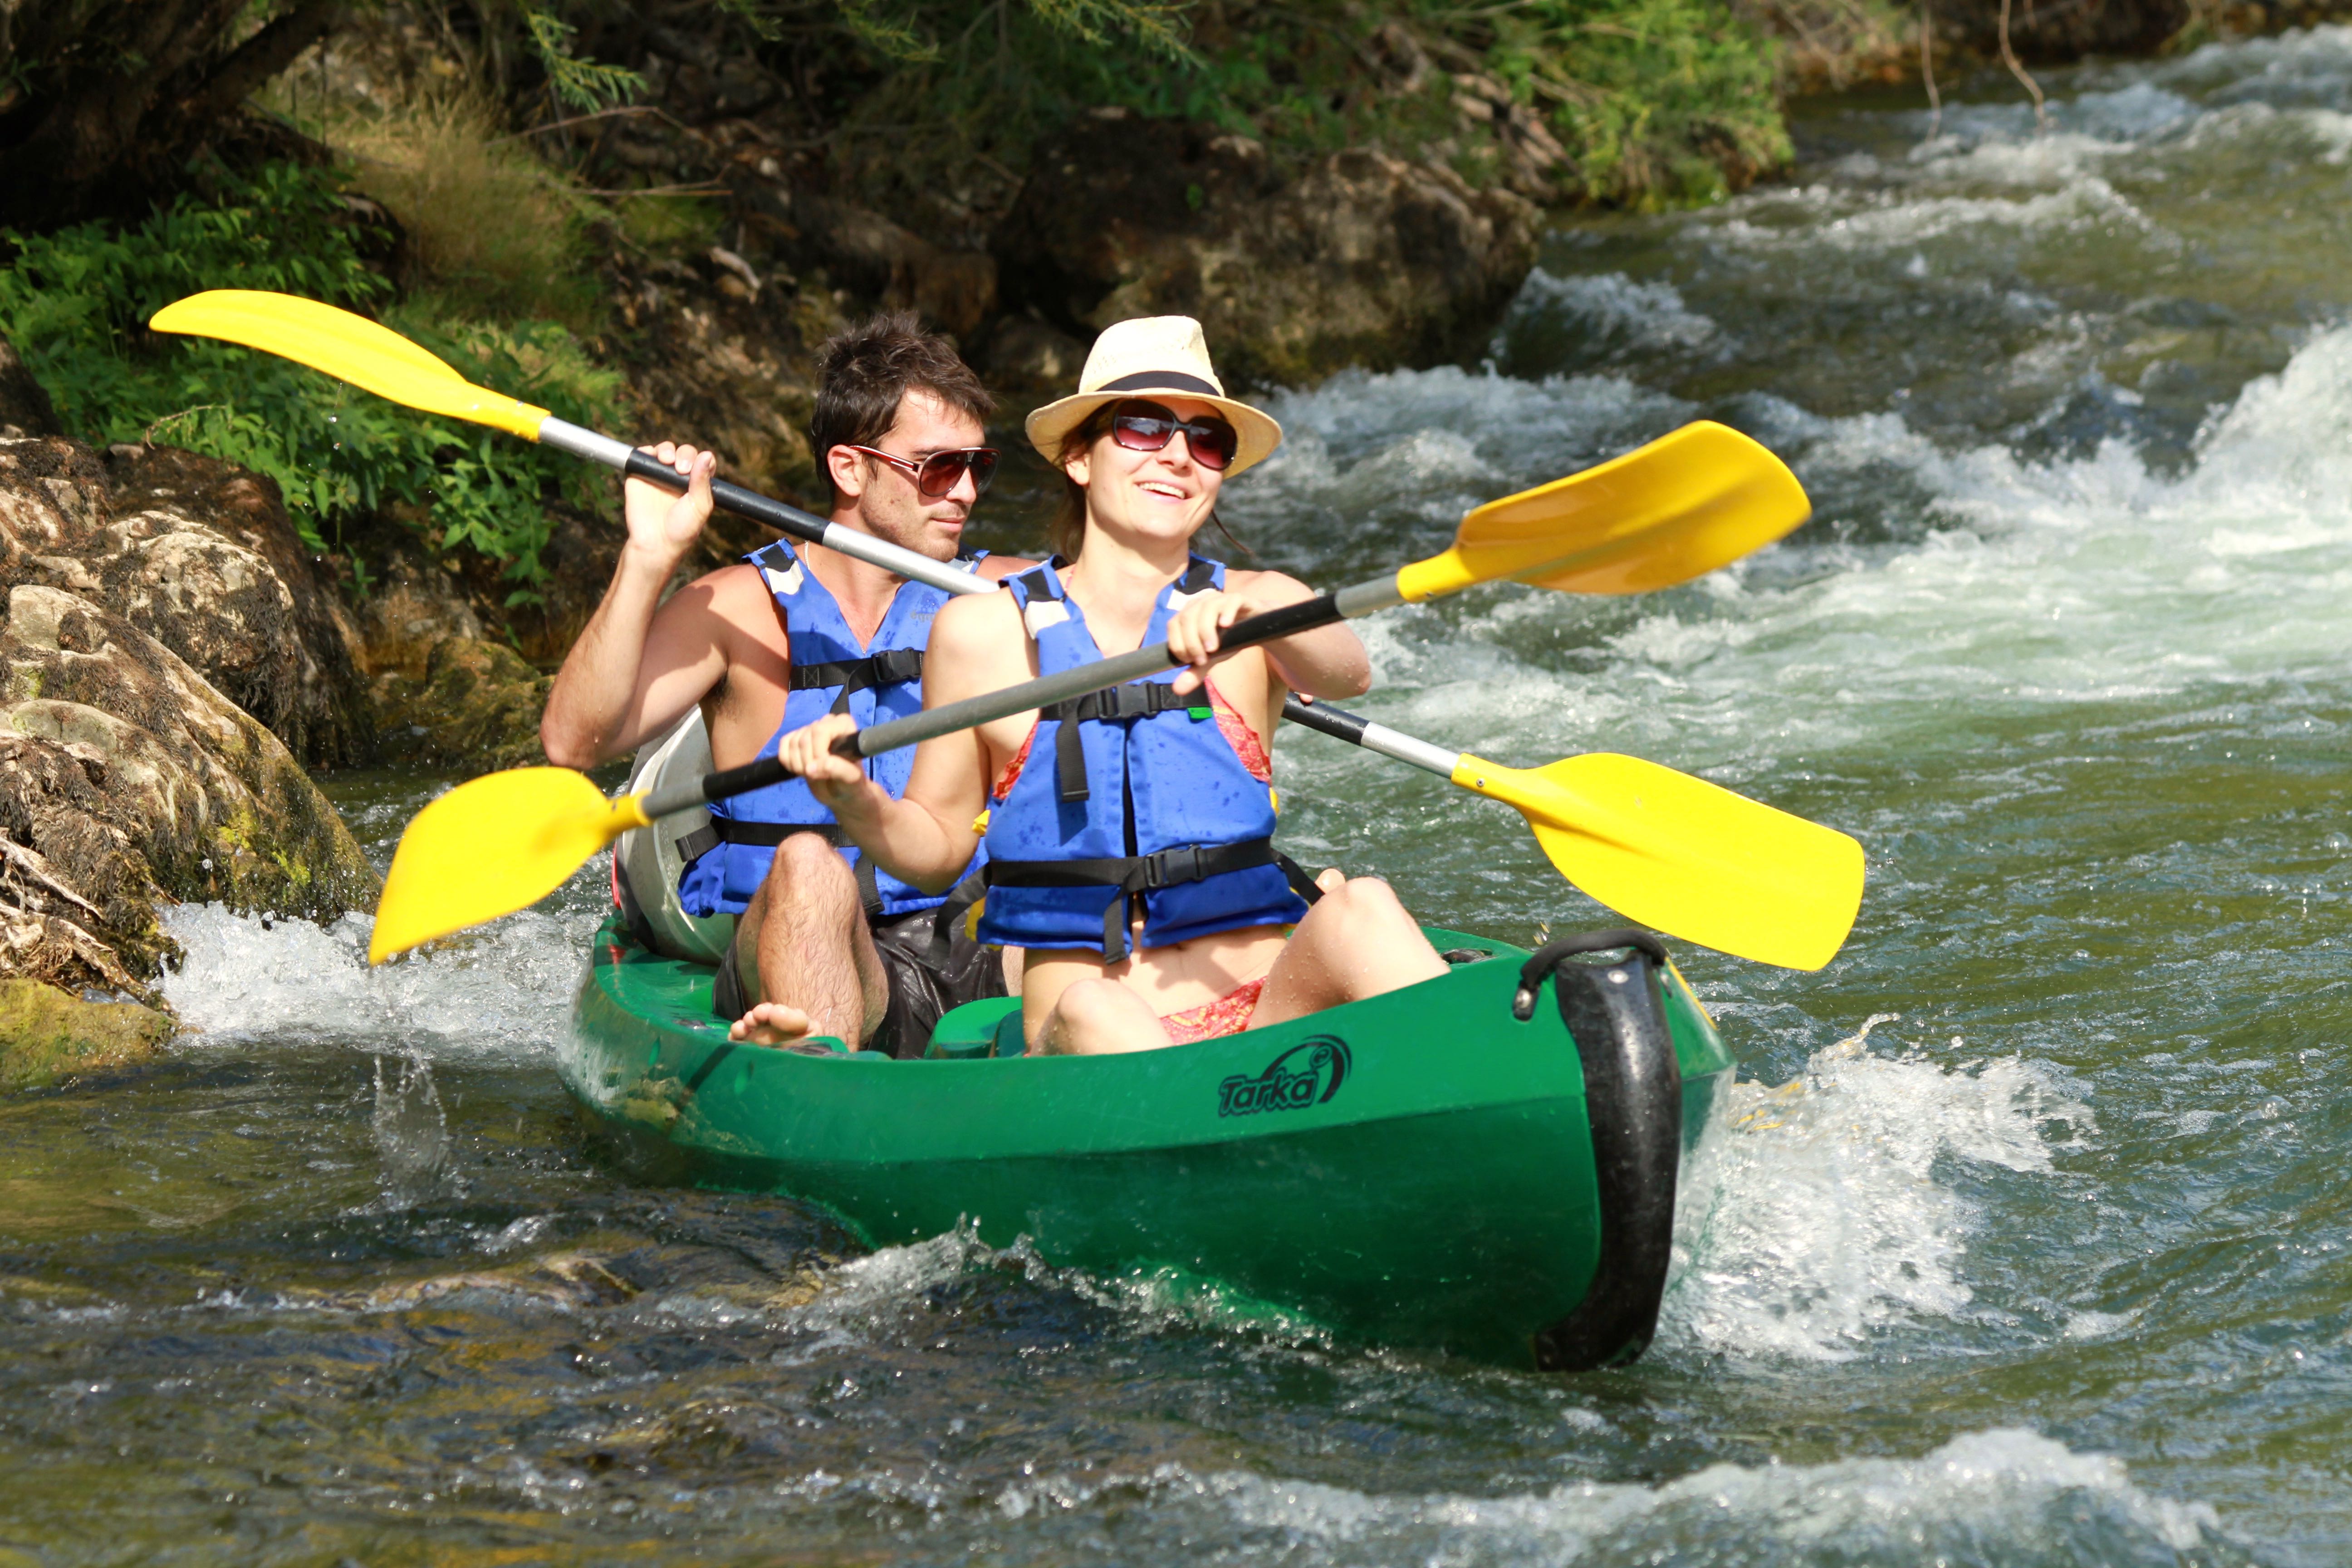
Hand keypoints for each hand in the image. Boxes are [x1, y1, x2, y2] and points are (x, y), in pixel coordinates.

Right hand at [623, 441, 714, 562]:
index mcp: (696, 484)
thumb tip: (706, 455)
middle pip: (685, 452)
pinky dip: (647, 451)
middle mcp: (678, 477)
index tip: (698, 468)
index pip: (703, 462)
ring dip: (667, 450)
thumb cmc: (681, 529)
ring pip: (665, 450)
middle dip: (685, 454)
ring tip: (667, 460)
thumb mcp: (699, 506)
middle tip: (681, 469)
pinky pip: (644, 454)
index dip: (703, 460)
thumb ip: (702, 481)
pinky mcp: (640, 474)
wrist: (655, 542)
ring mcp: (659, 475)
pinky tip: (653, 459)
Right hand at [776, 712, 876, 818]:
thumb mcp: (851, 779)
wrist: (840, 792)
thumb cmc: (850, 783)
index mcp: (844, 725)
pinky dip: (788, 761)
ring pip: (792, 742)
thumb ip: (838, 770)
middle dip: (808, 762)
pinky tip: (801, 769)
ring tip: (812, 774)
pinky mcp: (796, 738)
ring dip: (798, 765)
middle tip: (819, 776)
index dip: (817, 752)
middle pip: (804, 738)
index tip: (825, 770)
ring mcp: (809, 729)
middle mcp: (826, 722)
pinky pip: (783, 744)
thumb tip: (813, 767)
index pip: (820, 731)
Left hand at [1165, 588, 1270, 695]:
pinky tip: (1227, 625)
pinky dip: (1227, 612)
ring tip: (1213, 649)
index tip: (1191, 662)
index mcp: (1189, 613)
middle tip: (1203, 660)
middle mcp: (1202, 602)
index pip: (1174, 624)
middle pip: (1187, 617)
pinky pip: (1231, 601)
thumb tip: (1177, 689)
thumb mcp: (1212, 658)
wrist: (1258, 628)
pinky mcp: (1240, 599)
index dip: (1178, 644)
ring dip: (1206, 630)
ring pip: (1207, 607)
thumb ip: (1195, 671)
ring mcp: (1221, 598)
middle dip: (1192, 641)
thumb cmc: (1229, 639)